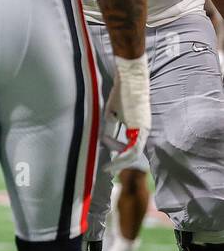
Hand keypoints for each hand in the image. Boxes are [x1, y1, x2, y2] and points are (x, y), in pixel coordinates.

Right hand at [103, 53, 149, 174]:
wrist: (130, 80)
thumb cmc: (121, 93)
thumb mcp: (112, 114)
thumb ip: (110, 128)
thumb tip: (106, 141)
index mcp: (138, 127)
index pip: (129, 147)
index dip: (117, 156)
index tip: (106, 160)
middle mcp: (143, 130)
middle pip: (133, 154)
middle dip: (120, 164)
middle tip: (109, 170)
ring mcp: (144, 129)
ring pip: (134, 154)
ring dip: (120, 161)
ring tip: (109, 166)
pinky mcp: (141, 128)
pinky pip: (133, 148)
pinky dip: (123, 156)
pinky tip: (114, 159)